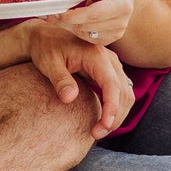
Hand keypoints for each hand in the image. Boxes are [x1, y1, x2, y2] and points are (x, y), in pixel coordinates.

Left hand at [23, 22, 134, 139]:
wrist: (45, 36)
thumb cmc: (46, 48)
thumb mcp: (48, 62)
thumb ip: (60, 80)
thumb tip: (69, 98)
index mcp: (96, 55)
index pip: (112, 85)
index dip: (112, 108)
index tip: (104, 127)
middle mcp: (108, 59)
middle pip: (124, 92)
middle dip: (115, 117)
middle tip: (97, 134)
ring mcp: (111, 65)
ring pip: (125, 94)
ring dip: (117, 114)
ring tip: (99, 131)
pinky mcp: (108, 71)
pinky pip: (119, 92)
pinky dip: (114, 107)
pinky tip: (102, 119)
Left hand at [44, 0, 133, 46]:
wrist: (126, 0)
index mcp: (121, 5)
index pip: (96, 14)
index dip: (76, 15)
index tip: (59, 12)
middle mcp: (120, 23)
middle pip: (87, 26)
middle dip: (65, 21)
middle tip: (47, 13)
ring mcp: (114, 34)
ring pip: (83, 34)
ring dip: (66, 26)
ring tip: (52, 15)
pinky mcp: (107, 41)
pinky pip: (85, 38)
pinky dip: (72, 29)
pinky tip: (64, 21)